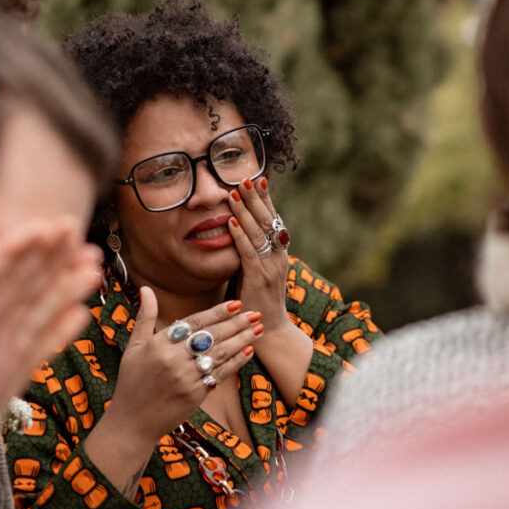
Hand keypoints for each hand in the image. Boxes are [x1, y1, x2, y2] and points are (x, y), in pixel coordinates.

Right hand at [0, 217, 97, 468]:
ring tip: (93, 262)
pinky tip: (84, 311)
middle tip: (72, 226)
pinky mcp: (10, 381)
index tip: (38, 228)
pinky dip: (65, 330)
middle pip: (19, 290)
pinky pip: (43, 350)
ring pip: (39, 315)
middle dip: (48, 257)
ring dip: (67, 287)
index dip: (14, 252)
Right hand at [102, 287, 260, 443]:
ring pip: (220, 354)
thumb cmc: (131, 381)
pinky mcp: (195, 395)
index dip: (217, 312)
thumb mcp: (134, 347)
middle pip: (212, 336)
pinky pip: (220, 374)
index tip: (236, 303)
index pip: (195, 322)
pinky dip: (236, 362)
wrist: (132, 422)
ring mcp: (186, 378)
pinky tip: (249, 351)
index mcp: (159, 344)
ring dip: (242, 340)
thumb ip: (144, 317)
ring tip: (258, 329)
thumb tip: (146, 288)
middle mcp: (174, 359)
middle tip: (255, 312)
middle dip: (236, 323)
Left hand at [227, 176, 312, 403]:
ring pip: (257, 233)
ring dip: (245, 211)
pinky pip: (247, 252)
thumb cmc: (258, 300)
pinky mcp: (258, 279)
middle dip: (256, 198)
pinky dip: (238, 235)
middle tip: (246, 178)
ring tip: (234, 192)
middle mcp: (278, 257)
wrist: (270, 330)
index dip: (266, 200)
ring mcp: (269, 267)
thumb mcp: (256, 270)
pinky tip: (230, 221)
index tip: (259, 179)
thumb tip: (238, 230)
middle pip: (267, 221)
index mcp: (279, 253)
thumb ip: (250, 252)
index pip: (273, 220)